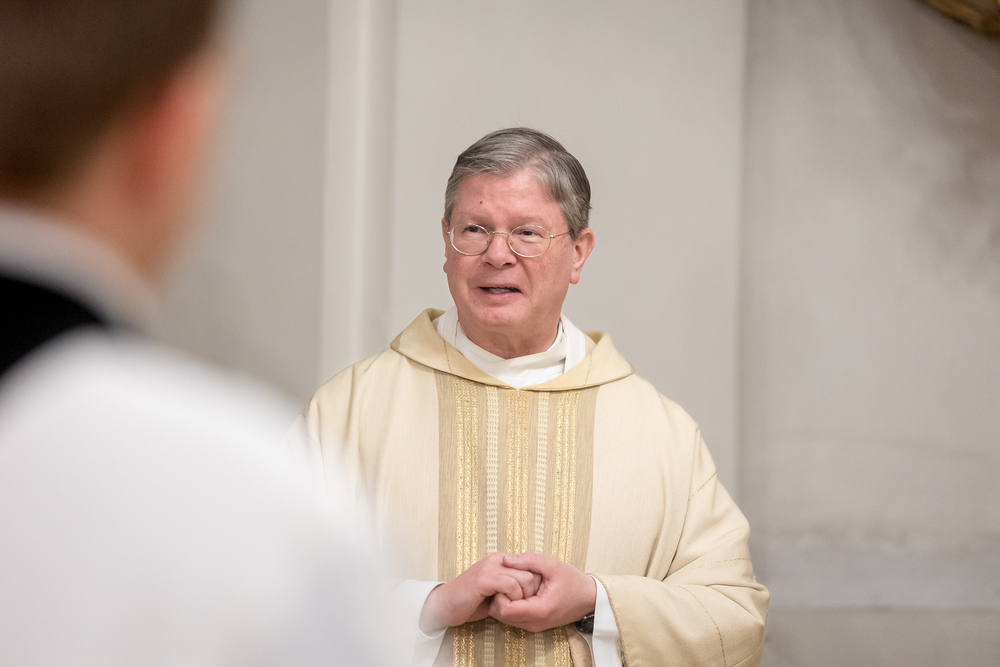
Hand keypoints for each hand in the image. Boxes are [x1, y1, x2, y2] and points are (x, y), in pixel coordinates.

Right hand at [419, 552, 541, 631]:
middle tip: (518, 607)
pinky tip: (501, 606)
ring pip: (525, 579)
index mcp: (501, 560)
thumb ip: (511, 585)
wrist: (444, 605)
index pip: (531, 568)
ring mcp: (491, 567)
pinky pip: (511, 586)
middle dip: (530, 594)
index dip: (533, 588)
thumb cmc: (471, 601)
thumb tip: (534, 590)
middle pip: (532, 573)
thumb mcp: (495, 590)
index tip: (526, 602)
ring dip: (522, 598)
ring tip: (509, 607)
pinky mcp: (485, 578)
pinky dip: (512, 599)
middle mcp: (498, 559)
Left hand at [489, 553, 596, 632]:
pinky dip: (510, 607)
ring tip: (511, 585)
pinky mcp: (535, 625)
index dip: (499, 594)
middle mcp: (535, 623)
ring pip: (505, 619)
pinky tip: (517, 593)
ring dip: (503, 603)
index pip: (505, 610)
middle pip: (501, 616)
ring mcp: (535, 627)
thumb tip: (505, 559)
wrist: (589, 598)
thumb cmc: (573, 581)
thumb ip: (528, 560)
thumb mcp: (552, 564)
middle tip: (504, 581)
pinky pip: (514, 619)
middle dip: (498, 598)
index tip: (504, 579)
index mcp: (540, 610)